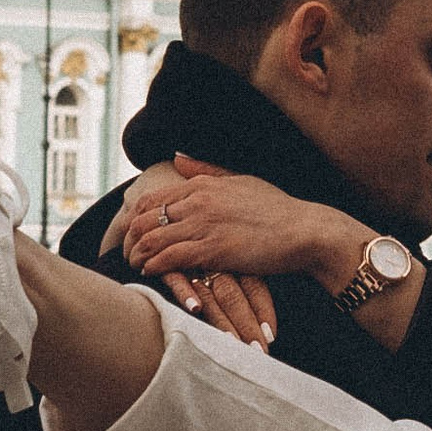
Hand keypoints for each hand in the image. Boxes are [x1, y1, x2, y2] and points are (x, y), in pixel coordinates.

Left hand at [106, 157, 323, 350]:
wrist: (304, 230)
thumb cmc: (276, 208)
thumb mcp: (240, 180)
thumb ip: (206, 171)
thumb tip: (177, 157)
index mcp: (202, 184)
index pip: (151, 198)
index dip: (134, 218)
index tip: (131, 234)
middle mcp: (198, 201)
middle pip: (144, 218)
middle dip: (129, 239)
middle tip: (127, 254)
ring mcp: (205, 225)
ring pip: (152, 239)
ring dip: (137, 255)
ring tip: (134, 266)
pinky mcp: (214, 250)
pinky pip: (171, 258)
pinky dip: (155, 266)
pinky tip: (151, 273)